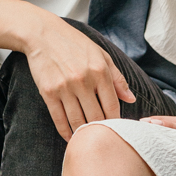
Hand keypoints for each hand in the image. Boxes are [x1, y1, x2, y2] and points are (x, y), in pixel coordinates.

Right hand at [24, 15, 135, 139]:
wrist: (43, 35)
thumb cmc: (75, 45)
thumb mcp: (101, 55)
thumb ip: (117, 78)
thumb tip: (131, 99)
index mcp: (100, 71)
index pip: (112, 106)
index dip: (116, 122)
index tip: (117, 130)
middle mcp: (83, 81)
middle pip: (96, 117)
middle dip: (101, 131)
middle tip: (103, 139)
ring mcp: (65, 88)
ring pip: (77, 121)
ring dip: (83, 134)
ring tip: (88, 140)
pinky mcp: (49, 93)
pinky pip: (59, 119)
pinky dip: (65, 132)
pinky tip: (70, 138)